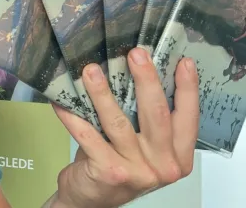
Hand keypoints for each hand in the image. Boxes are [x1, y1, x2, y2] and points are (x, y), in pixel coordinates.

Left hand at [48, 48, 198, 207]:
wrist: (91, 199)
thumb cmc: (118, 165)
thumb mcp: (143, 148)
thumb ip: (147, 122)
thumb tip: (137, 72)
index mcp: (178, 156)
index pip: (188, 118)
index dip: (187, 89)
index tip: (183, 62)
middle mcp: (163, 165)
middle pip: (156, 115)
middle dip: (146, 80)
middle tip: (135, 54)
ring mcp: (136, 170)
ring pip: (118, 123)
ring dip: (102, 93)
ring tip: (91, 71)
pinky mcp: (108, 172)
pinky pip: (87, 135)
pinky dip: (72, 116)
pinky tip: (60, 100)